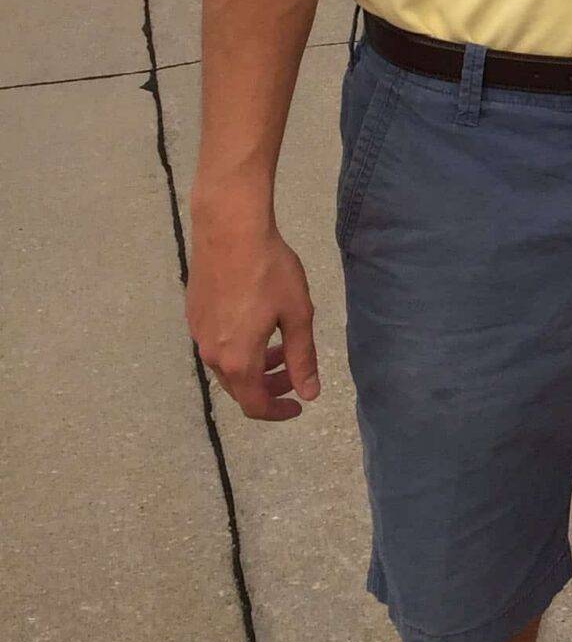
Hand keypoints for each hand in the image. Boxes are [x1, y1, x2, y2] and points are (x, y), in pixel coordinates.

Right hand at [186, 207, 319, 420]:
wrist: (229, 230)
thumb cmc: (269, 270)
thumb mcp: (297, 314)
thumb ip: (303, 358)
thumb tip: (309, 393)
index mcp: (238, 360)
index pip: (255, 405)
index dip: (278, 411)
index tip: (298, 405)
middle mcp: (211, 354)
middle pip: (240, 388)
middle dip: (270, 386)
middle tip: (295, 373)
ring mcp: (198, 333)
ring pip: (227, 366)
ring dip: (255, 366)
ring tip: (281, 346)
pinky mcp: (194, 315)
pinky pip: (217, 345)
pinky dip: (239, 348)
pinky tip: (257, 324)